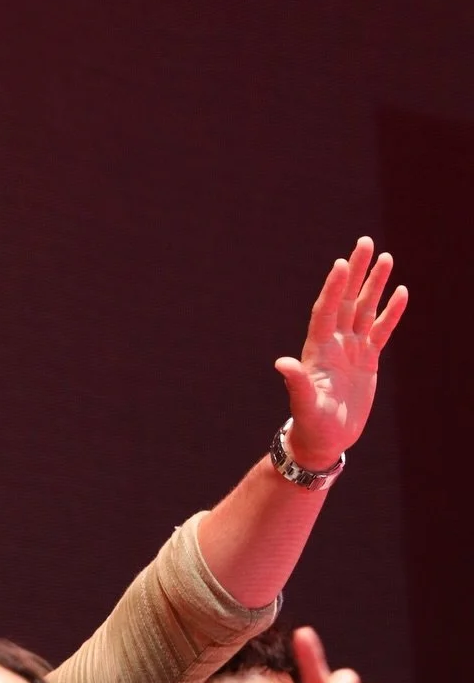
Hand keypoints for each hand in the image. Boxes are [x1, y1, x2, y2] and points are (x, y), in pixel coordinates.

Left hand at [276, 238, 407, 467]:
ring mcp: (352, 349)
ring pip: (365, 309)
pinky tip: (400, 292)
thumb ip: (296, 383)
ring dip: (375, 285)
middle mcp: (335, 343)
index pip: (327, 310)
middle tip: (365, 243)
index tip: (341, 263)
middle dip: (356, 272)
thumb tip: (282, 362)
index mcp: (318, 350)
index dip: (334, 288)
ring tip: (385, 257)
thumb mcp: (304, 405)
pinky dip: (391, 312)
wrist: (324, 439)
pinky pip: (381, 330)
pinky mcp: (368, 360)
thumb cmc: (311, 425)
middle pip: (347, 300)